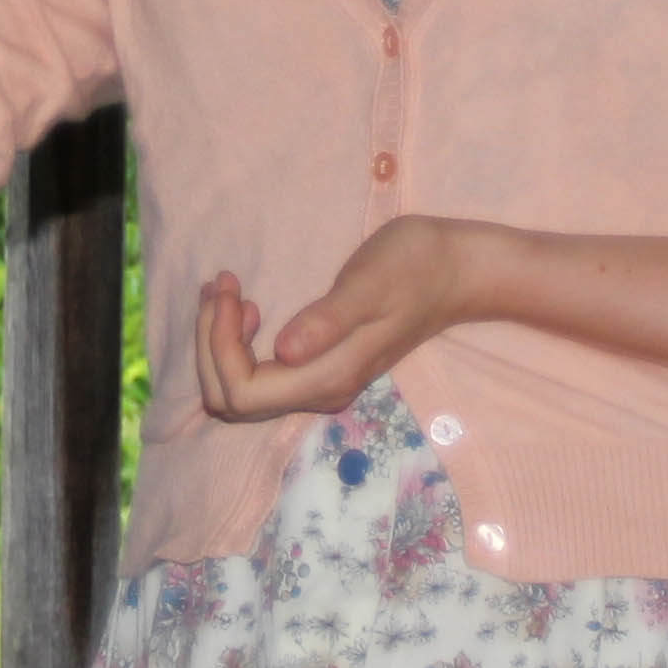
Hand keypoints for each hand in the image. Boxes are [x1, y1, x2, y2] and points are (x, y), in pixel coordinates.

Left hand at [192, 219, 477, 420]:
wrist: (456, 271)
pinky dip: (237, 344)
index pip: (242, 392)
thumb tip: (285, 351)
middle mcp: (320, 392)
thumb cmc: (415, 266)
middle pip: (231, 401)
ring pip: (241, 391)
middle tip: (221, 286)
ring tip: (227, 291)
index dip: (220, 347)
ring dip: (220, 343)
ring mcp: (321, 384)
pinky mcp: (322, 367)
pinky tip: (248, 307)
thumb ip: (328, 321)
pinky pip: (259, 376)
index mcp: (328, 377)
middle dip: (211, 344)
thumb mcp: (370, 284)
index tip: (232, 292)